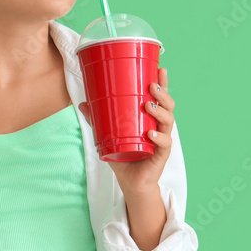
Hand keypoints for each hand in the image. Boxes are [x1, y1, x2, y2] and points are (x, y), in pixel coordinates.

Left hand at [78, 67, 173, 196]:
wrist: (131, 182)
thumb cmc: (124, 157)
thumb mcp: (108, 135)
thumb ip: (97, 120)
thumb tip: (82, 103)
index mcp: (151, 119)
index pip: (160, 98)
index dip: (163, 83)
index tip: (161, 68)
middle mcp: (160, 127)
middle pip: (168, 106)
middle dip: (163, 94)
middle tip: (152, 86)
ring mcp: (162, 140)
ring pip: (168, 122)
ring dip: (161, 111)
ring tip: (149, 105)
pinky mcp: (161, 155)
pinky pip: (164, 144)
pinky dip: (159, 137)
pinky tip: (151, 133)